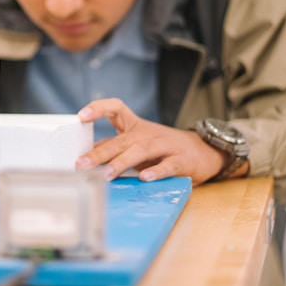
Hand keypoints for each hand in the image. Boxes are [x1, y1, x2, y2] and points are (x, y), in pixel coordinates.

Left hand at [74, 98, 234, 184]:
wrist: (204, 151)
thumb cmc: (163, 148)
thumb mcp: (138, 143)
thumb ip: (116, 146)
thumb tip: (89, 151)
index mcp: (135, 126)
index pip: (116, 107)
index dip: (98, 108)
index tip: (81, 116)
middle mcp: (147, 133)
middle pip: (121, 140)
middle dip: (100, 153)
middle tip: (81, 163)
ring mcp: (165, 145)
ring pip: (140, 151)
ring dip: (122, 163)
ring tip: (106, 174)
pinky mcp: (181, 161)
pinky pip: (167, 165)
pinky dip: (156, 172)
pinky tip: (144, 178)